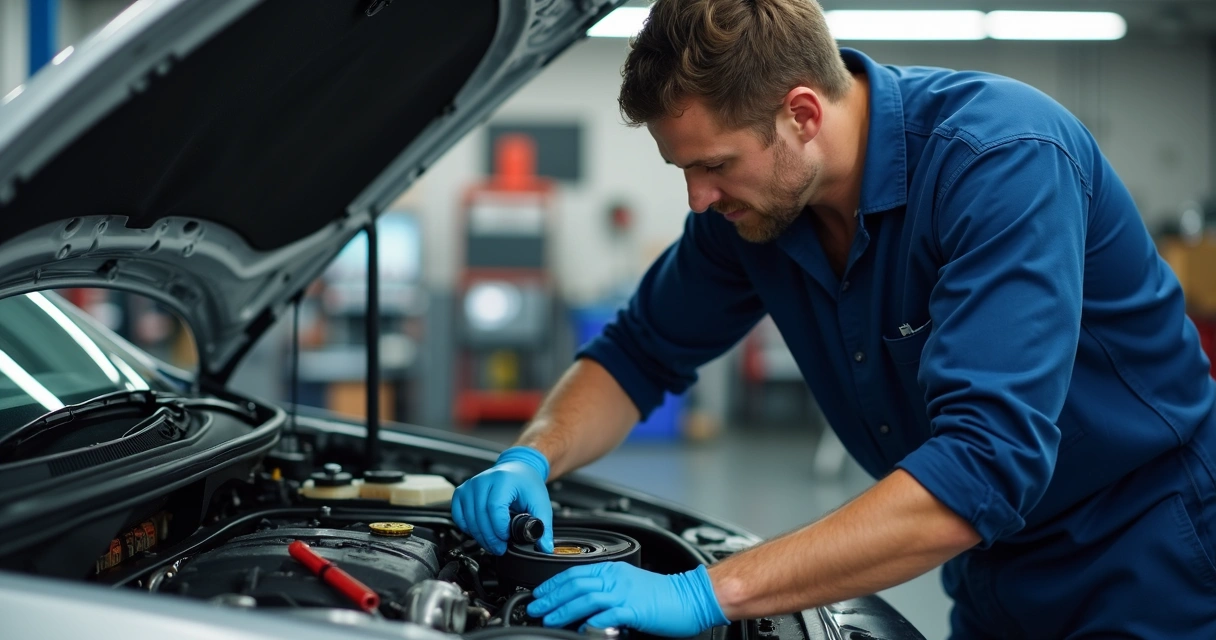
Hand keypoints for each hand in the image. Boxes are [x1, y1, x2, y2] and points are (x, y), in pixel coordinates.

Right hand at [451, 446, 554, 554]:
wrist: (517, 470)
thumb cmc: (527, 484)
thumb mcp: (540, 503)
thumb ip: (544, 526)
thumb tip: (545, 548)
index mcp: (503, 480)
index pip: (494, 508)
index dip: (499, 528)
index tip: (507, 539)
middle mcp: (483, 480)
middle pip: (480, 516)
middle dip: (490, 538)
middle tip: (500, 548)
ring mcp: (470, 485)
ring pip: (468, 518)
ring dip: (479, 536)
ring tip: (492, 543)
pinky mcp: (462, 492)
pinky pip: (458, 516)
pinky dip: (467, 528)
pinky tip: (479, 532)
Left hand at [526, 562, 727, 635]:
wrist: (691, 597)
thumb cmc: (663, 595)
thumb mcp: (629, 586)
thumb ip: (606, 592)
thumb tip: (582, 605)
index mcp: (613, 570)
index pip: (575, 573)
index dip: (552, 583)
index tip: (538, 594)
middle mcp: (616, 578)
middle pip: (575, 584)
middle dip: (551, 597)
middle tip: (535, 607)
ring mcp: (625, 593)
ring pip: (586, 597)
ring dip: (563, 608)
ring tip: (549, 618)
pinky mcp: (634, 609)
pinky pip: (607, 615)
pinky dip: (591, 622)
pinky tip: (580, 629)